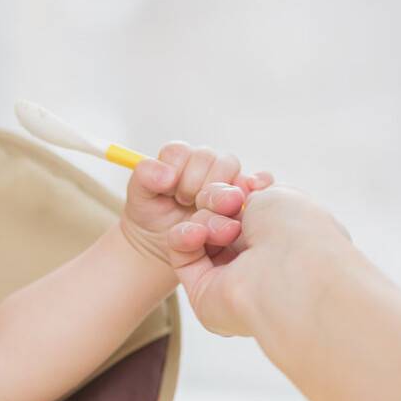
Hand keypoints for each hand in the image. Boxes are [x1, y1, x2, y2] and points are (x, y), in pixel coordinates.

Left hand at [120, 142, 270, 264]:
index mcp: (178, 159)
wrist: (169, 247)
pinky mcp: (245, 195)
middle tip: (187, 205)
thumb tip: (166, 174)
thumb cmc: (153, 218)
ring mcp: (226, 179)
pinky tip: (244, 198)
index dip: (174, 171)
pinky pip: (260, 181)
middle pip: (209, 158)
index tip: (169, 191)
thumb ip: (145, 177)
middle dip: (195, 185)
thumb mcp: (141, 198)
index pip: (180, 152)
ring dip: (218, 192)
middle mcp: (205, 164)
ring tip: (204, 213)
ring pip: (232, 170)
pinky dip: (257, 184)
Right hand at [165, 185, 351, 336]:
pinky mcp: (203, 292)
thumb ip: (249, 194)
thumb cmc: (297, 232)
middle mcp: (256, 259)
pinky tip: (198, 235)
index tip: (246, 186)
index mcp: (281, 237)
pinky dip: (184, 237)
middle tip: (232, 203)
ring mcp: (230, 277)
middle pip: (218, 217)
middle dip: (219, 203)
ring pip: (199, 233)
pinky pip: (181, 256)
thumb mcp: (278, 195)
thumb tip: (233, 197)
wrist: (290, 272)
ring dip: (207, 220)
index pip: (245, 208)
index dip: (237, 191)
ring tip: (227, 230)